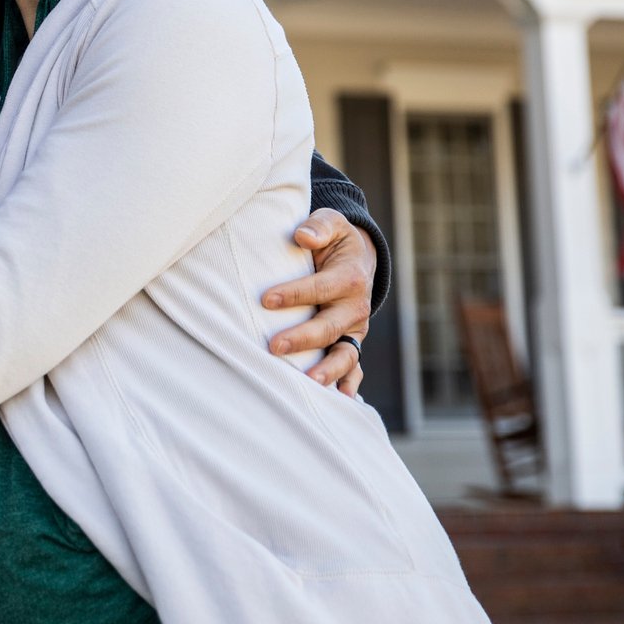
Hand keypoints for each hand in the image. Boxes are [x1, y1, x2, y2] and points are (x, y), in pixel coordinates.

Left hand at [263, 209, 372, 395]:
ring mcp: (354, 329)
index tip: (266, 300)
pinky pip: (353, 367)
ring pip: (345, 354)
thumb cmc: (334, 240)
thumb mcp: (331, 223)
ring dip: (328, 370)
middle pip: (330, 326)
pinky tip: (339, 401)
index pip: (321, 288)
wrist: (356, 256)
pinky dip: (349, 384)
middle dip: (303, 338)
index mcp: (350, 277)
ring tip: (309, 382)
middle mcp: (355, 306)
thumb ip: (318, 226)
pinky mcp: (350, 342)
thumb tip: (303, 236)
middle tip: (274, 346)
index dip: (294, 294)